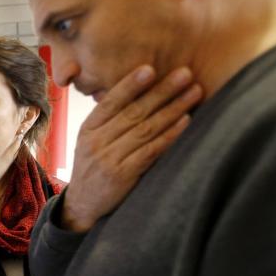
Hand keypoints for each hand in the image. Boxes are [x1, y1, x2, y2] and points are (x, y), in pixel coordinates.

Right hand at [62, 65, 202, 231]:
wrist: (82, 206)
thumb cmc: (93, 169)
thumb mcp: (91, 142)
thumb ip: (109, 121)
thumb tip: (140, 93)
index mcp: (88, 129)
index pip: (111, 102)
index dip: (131, 84)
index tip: (151, 68)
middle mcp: (96, 142)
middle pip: (133, 112)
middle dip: (162, 91)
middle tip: (185, 73)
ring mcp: (108, 159)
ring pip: (145, 128)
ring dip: (173, 108)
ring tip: (193, 93)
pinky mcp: (121, 175)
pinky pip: (150, 151)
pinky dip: (169, 135)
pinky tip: (185, 121)